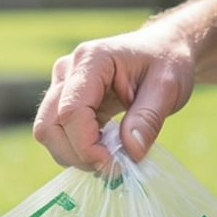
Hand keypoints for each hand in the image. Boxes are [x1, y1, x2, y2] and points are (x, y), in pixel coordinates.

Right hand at [33, 25, 195, 171]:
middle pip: (49, 125)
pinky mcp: (66, 100)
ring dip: (75, 155)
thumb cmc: (167, 62)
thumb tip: (131, 153)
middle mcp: (68, 70)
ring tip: (111, 158)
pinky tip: (105, 149)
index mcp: (91, 59)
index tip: (114, 165)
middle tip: (113, 167)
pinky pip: (58, 132)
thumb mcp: (168, 88)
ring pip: (48, 132)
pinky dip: (78, 149)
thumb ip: (148, 119)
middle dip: (77, 155)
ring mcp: (63, 84)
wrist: (164, 49)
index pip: (71, 111)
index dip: (87, 146)